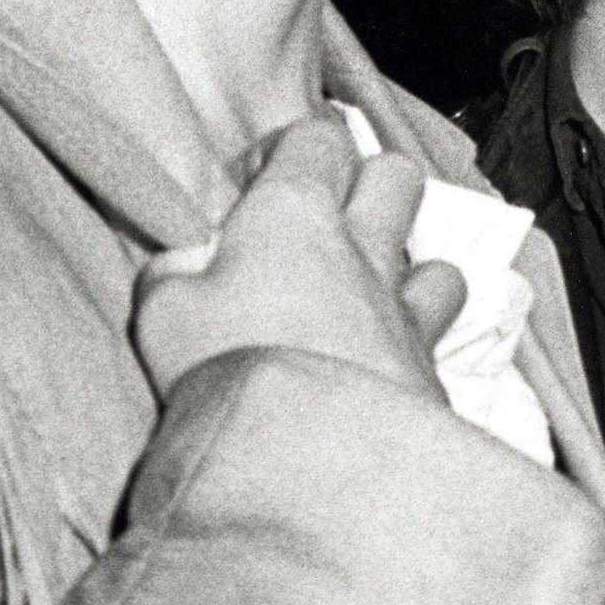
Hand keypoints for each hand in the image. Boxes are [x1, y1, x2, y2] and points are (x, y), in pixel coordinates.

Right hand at [134, 114, 466, 398]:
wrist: (309, 468)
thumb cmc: (226, 373)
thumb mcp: (164, 316)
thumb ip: (174, 275)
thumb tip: (187, 264)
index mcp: (296, 214)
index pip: (319, 136)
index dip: (291, 151)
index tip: (257, 190)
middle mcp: (364, 250)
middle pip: (398, 176)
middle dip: (370, 188)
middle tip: (326, 230)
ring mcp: (407, 312)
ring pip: (437, 259)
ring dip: (408, 273)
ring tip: (367, 306)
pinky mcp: (432, 373)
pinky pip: (441, 339)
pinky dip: (416, 345)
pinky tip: (386, 371)